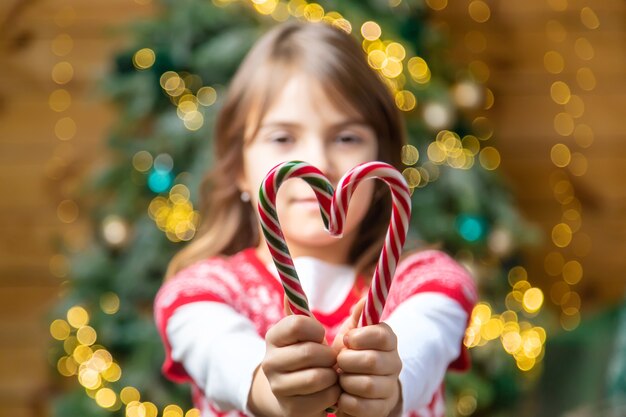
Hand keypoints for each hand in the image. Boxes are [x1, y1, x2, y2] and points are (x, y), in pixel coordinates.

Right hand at [249, 300, 340, 416]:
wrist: (291, 393)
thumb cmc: (306, 355)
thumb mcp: (307, 333)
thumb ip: (308, 309)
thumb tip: (313, 287)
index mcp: (274, 337)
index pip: (298, 324)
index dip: (316, 329)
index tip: (319, 336)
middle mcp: (270, 362)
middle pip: (310, 352)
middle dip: (329, 355)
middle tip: (330, 359)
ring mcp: (278, 387)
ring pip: (318, 377)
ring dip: (332, 375)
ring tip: (330, 373)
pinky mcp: (290, 409)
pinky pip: (324, 397)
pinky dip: (334, 392)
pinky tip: (329, 389)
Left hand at [332, 302, 402, 416]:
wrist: (355, 388)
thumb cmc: (351, 355)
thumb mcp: (352, 333)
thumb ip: (358, 316)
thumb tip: (365, 297)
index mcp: (389, 341)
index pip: (381, 335)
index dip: (359, 338)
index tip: (346, 340)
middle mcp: (395, 364)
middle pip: (371, 361)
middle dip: (347, 361)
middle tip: (339, 362)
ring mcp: (390, 388)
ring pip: (367, 385)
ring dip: (346, 381)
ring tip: (341, 378)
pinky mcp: (380, 410)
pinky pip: (361, 406)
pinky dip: (345, 401)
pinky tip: (342, 395)